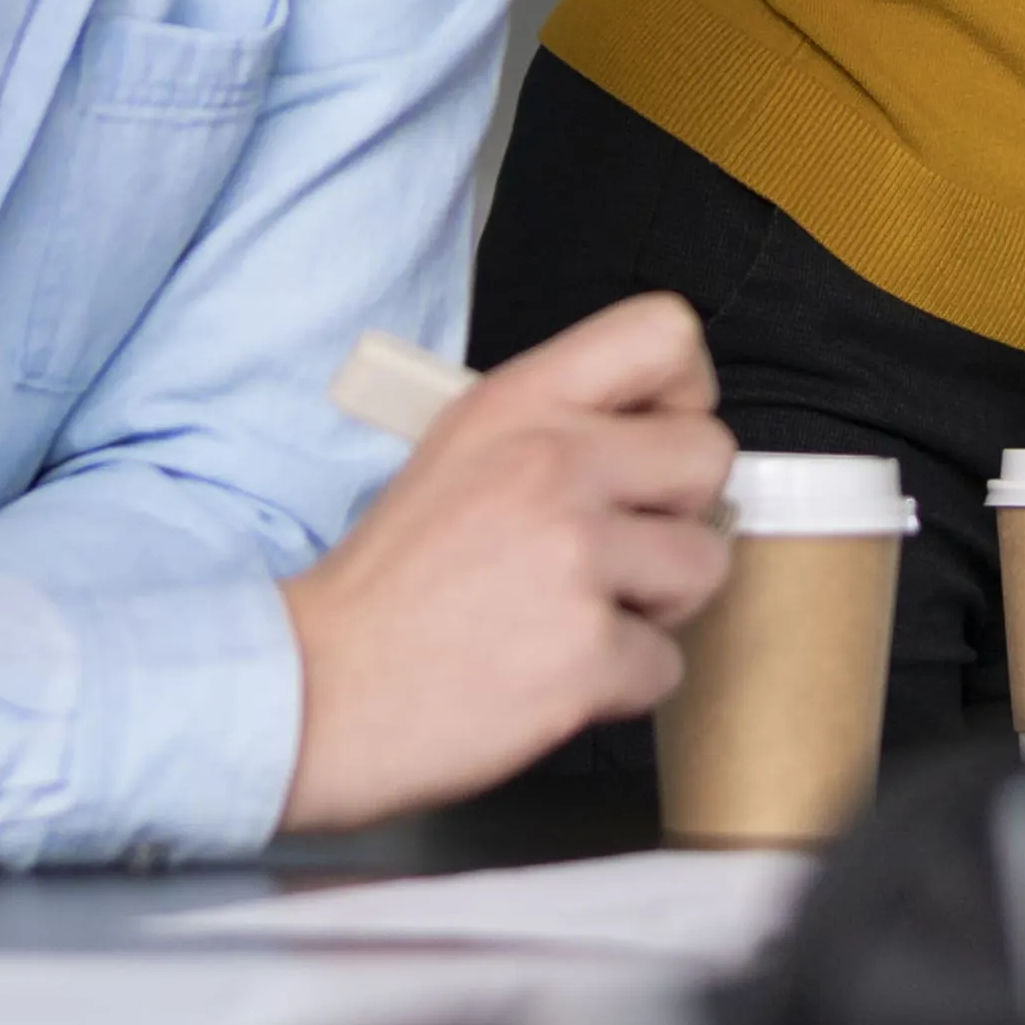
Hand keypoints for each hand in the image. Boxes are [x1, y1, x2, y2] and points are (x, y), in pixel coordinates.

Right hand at [276, 293, 734, 831]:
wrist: (313, 691)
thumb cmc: (387, 586)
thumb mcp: (458, 451)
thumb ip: (556, 427)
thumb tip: (660, 438)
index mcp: (518, 402)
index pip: (665, 333)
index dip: (684, 393)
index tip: (655, 445)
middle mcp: (552, 464)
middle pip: (711, 455)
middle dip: (678, 513)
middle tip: (614, 552)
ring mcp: (573, 558)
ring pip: (706, 564)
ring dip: (656, 605)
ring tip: (576, 617)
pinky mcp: (587, 653)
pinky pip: (666, 664)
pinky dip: (621, 685)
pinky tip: (553, 676)